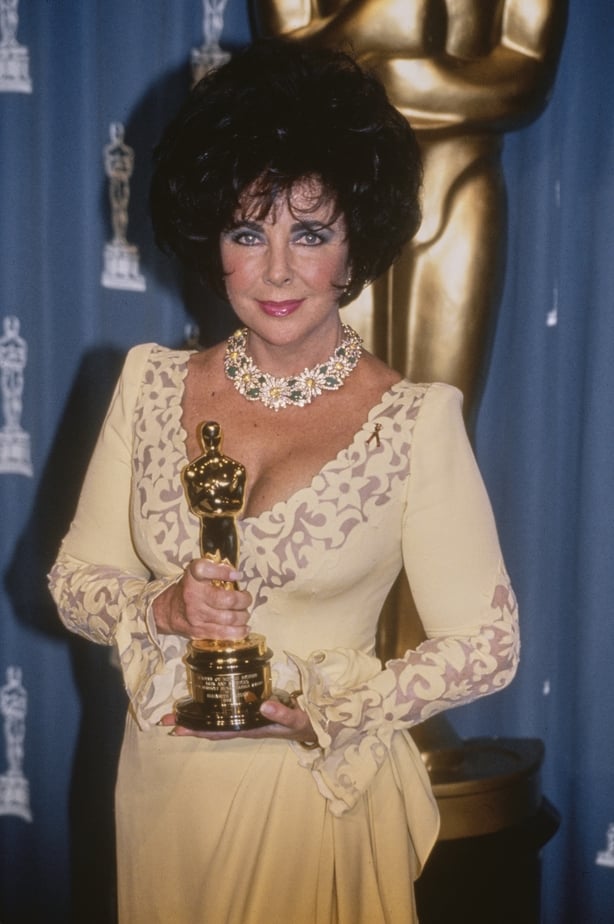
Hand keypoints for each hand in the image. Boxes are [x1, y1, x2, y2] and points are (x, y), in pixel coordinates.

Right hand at [153, 558, 251, 639]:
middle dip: (244, 600)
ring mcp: (196, 615)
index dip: (222, 572)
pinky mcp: (199, 631)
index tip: (236, 576)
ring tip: (244, 613)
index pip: (204, 569)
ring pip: (228, 618)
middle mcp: (193, 595)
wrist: (169, 610)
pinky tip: (244, 628)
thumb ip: (216, 568)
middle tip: (246, 598)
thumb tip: (236, 575)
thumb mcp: (198, 572)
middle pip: (227, 599)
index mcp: (193, 577)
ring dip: (243, 616)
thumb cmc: (190, 589)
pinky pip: (223, 633)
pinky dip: (238, 631)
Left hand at [159, 695, 317, 745]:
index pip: (218, 731)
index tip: (177, 728)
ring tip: (176, 710)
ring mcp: (246, 717)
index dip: (198, 730)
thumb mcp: (295, 719)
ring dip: (196, 715)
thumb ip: (282, 712)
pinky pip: (225, 709)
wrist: (314, 725)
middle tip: (164, 719)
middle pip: (211, 726)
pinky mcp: (250, 709)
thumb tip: (262, 704)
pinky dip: (212, 705)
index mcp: (250, 728)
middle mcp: (243, 724)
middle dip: (188, 723)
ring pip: (215, 718)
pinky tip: (204, 699)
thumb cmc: (303, 724)